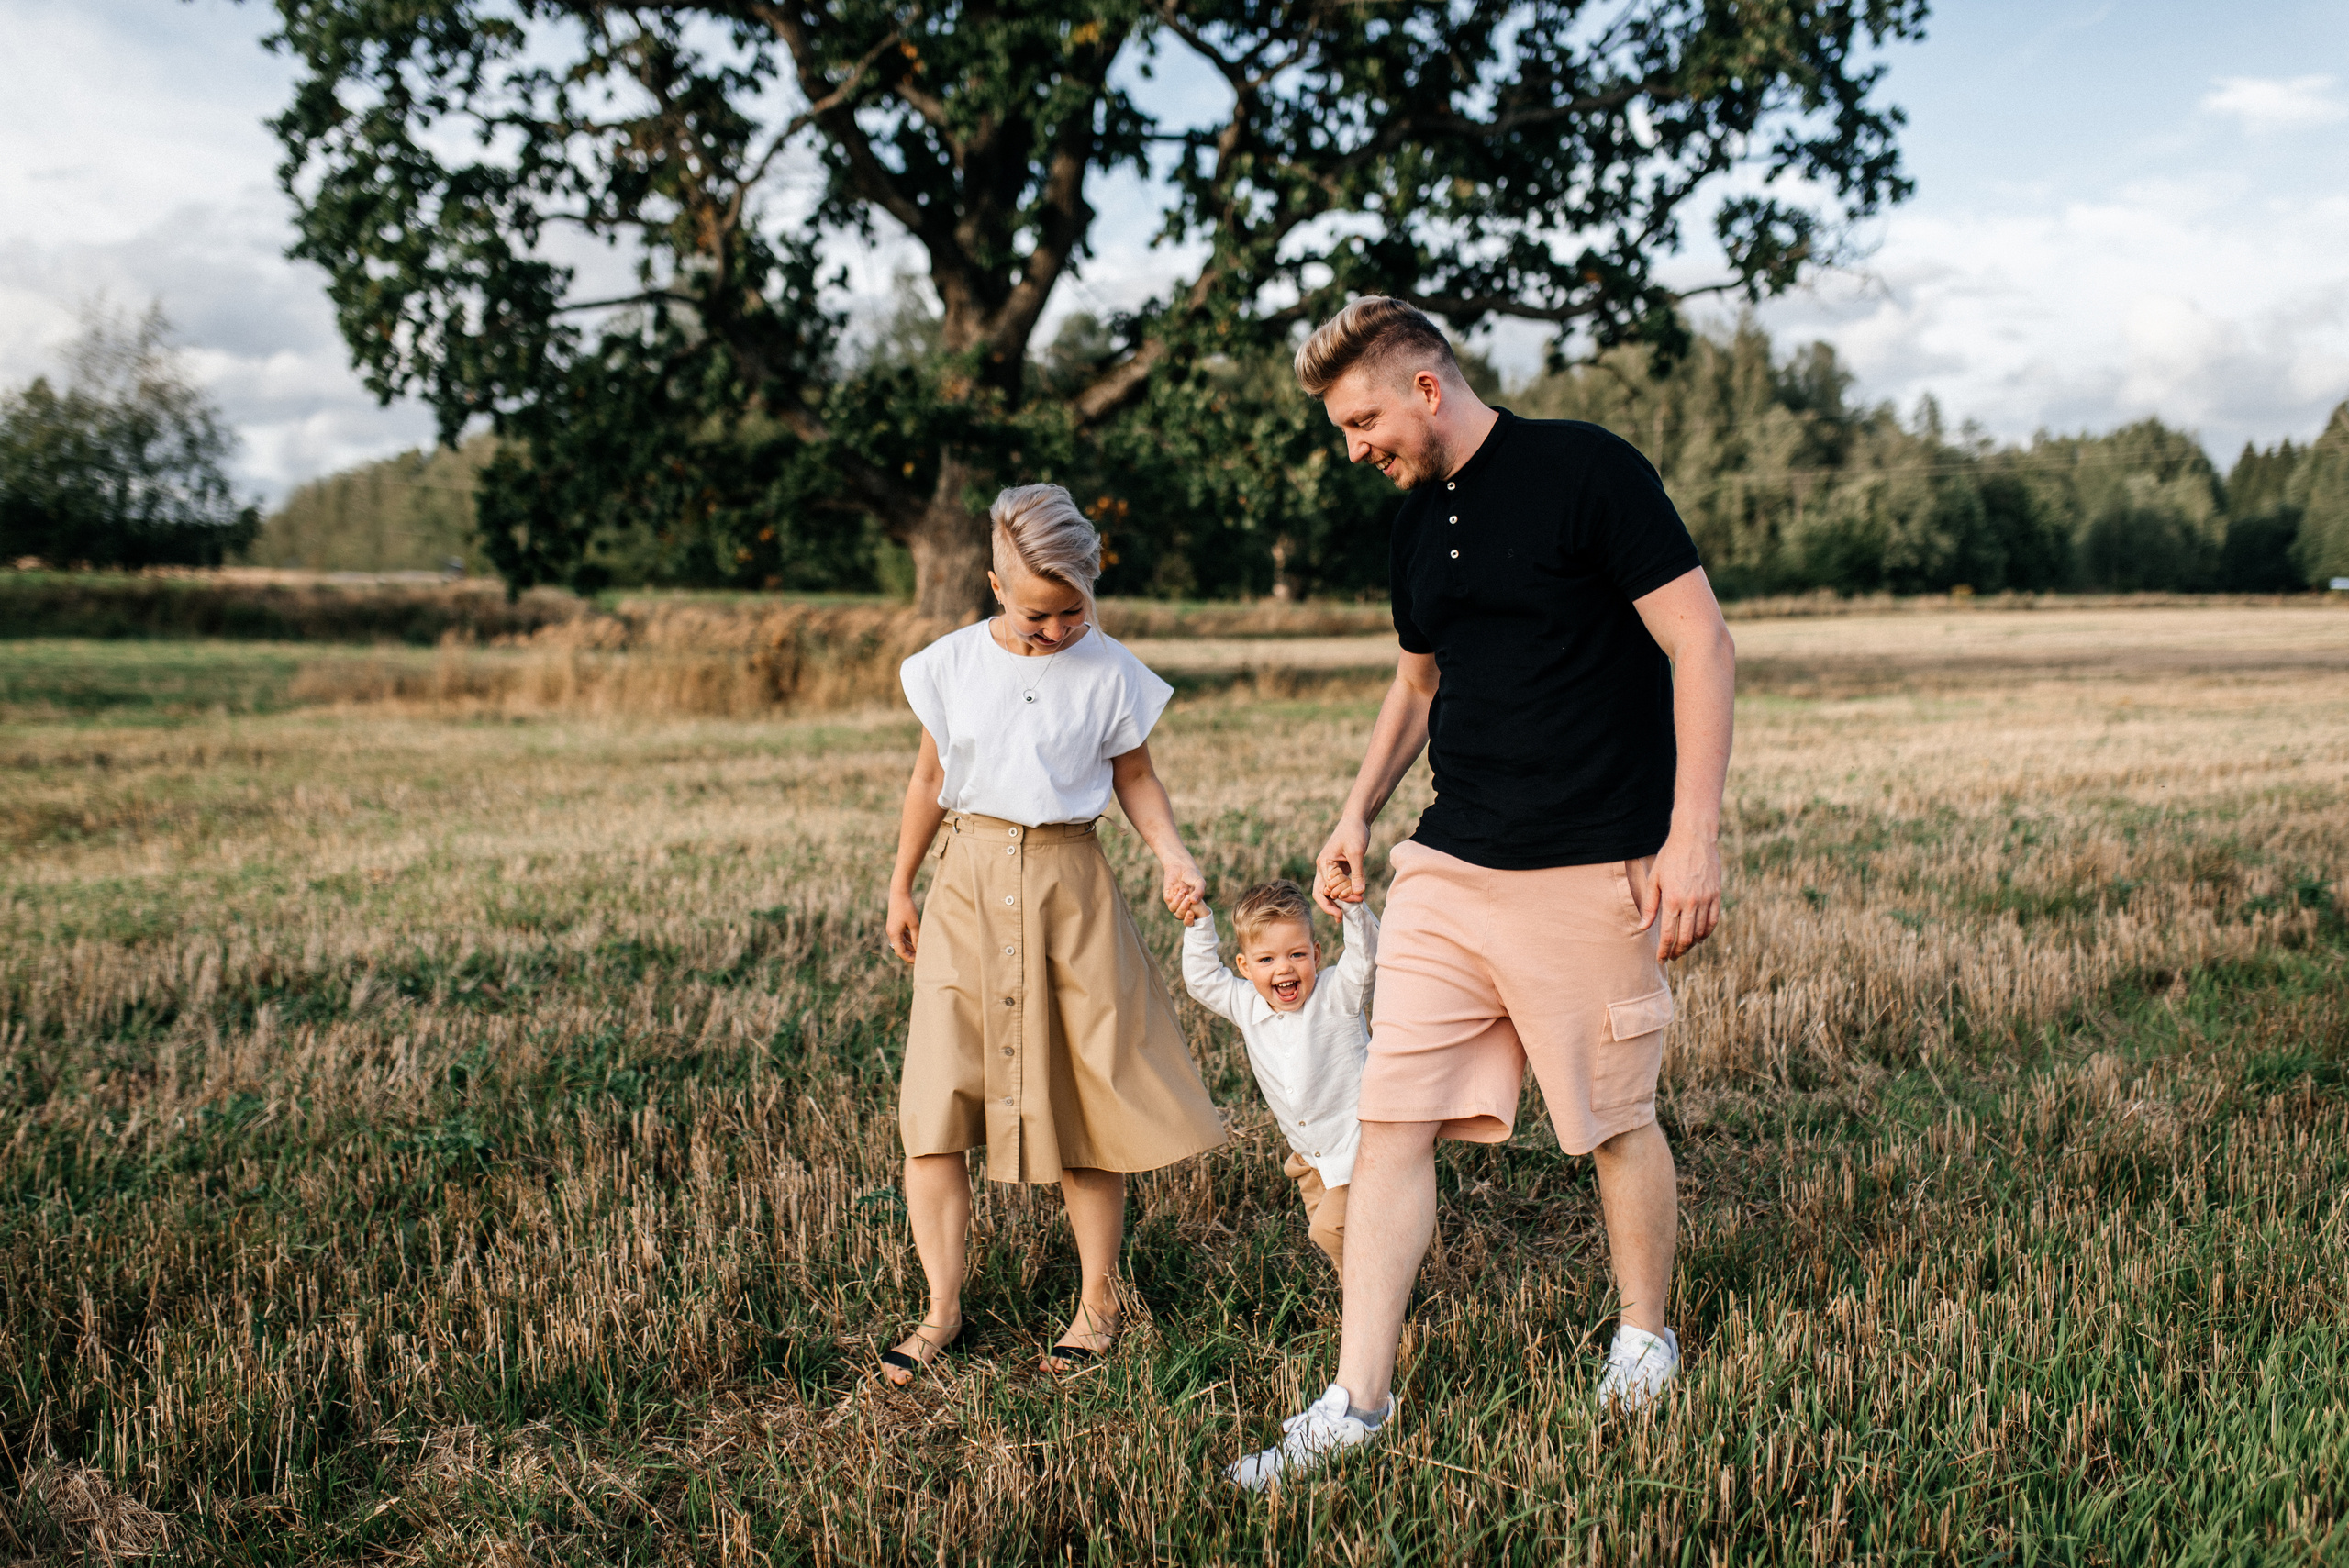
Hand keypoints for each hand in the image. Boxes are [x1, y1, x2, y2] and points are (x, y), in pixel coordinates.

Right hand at [886, 886, 920, 963]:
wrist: (899, 893)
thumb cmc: (907, 908)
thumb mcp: (914, 924)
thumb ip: (916, 937)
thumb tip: (919, 949)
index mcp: (894, 934)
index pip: (900, 952)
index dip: (909, 958)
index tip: (919, 961)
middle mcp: (891, 933)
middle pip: (900, 948)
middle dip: (910, 954)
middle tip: (921, 957)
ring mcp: (892, 929)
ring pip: (901, 942)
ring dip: (909, 947)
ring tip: (920, 950)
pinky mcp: (895, 924)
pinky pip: (901, 936)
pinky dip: (908, 939)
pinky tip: (916, 940)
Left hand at [1161, 856, 1207, 924]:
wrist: (1182, 866)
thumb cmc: (1192, 876)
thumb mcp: (1200, 883)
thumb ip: (1199, 892)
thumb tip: (1193, 901)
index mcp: (1192, 907)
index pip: (1189, 920)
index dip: (1189, 920)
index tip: (1191, 913)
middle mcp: (1182, 906)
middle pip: (1180, 916)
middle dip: (1183, 909)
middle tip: (1188, 899)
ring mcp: (1174, 902)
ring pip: (1173, 909)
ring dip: (1178, 902)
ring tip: (1184, 891)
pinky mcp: (1167, 896)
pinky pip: (1168, 900)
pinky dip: (1174, 894)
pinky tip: (1179, 887)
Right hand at [1314, 816, 1369, 915]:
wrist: (1356, 819)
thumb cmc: (1354, 832)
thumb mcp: (1357, 853)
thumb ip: (1358, 873)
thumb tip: (1359, 892)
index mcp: (1324, 864)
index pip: (1325, 889)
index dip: (1338, 899)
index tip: (1356, 901)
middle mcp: (1324, 868)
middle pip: (1321, 893)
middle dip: (1330, 906)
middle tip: (1340, 919)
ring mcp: (1331, 869)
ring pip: (1330, 891)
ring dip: (1339, 900)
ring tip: (1351, 910)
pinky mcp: (1339, 869)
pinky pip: (1339, 885)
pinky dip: (1345, 893)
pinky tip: (1355, 898)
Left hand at [1633, 831, 1721, 961]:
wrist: (1694, 838)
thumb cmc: (1670, 857)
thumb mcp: (1654, 879)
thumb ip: (1650, 905)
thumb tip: (1643, 927)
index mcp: (1672, 900)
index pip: (1668, 935)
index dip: (1664, 951)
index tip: (1661, 959)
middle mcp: (1690, 903)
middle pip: (1685, 938)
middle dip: (1677, 952)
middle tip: (1672, 957)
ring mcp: (1706, 899)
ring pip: (1700, 932)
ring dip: (1691, 944)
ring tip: (1683, 946)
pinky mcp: (1716, 895)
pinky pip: (1713, 921)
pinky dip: (1706, 933)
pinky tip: (1699, 936)